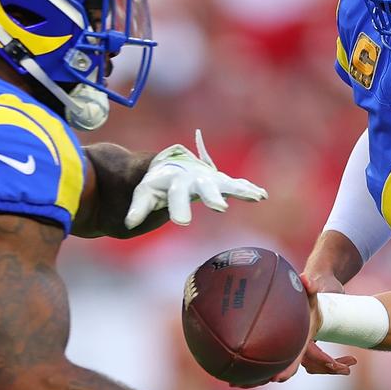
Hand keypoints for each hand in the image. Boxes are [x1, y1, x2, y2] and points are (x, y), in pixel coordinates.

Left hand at [124, 129, 267, 228]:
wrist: (170, 165)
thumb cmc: (156, 183)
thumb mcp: (145, 193)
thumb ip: (138, 208)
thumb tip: (129, 224)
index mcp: (175, 180)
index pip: (176, 195)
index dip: (178, 208)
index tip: (182, 222)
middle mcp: (195, 177)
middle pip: (204, 186)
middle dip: (212, 195)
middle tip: (220, 207)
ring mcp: (210, 178)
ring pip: (226, 183)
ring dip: (240, 190)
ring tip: (255, 196)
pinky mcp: (220, 181)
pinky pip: (236, 184)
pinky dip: (248, 188)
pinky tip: (261, 195)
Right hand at [273, 273, 357, 381]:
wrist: (321, 282)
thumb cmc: (317, 284)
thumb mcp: (315, 286)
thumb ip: (310, 285)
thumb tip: (306, 279)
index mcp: (297, 330)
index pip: (292, 350)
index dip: (286, 365)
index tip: (279, 378)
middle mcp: (297, 338)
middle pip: (309, 363)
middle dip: (327, 367)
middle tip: (346, 368)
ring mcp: (304, 343)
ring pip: (315, 365)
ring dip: (332, 368)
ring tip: (351, 362)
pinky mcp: (312, 345)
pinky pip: (320, 362)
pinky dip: (333, 365)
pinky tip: (349, 362)